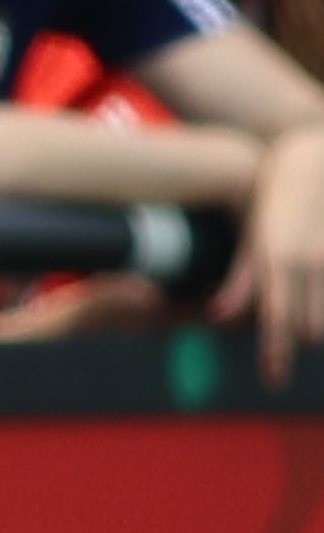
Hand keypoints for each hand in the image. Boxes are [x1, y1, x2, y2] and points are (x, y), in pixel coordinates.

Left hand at [228, 123, 323, 383]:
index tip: (273, 380)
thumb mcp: (253, 235)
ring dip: (316, 322)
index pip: (276, 322)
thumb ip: (240, 279)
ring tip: (301, 320)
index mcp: (278, 261)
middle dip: (298, 341)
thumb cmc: (275, 192)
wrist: (315, 152)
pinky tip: (314, 294)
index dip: (275, 356)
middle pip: (312, 328)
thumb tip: (219, 317)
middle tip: (283, 348)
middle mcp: (312, 264)